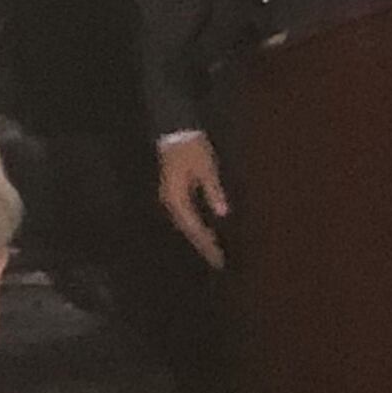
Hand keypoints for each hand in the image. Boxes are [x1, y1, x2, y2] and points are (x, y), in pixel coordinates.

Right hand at [157, 134, 228, 269]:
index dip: (206, 243)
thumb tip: (222, 213)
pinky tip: (203, 231)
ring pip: (184, 225)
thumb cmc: (192, 148)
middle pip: (187, 230)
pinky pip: (184, 216)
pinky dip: (195, 226)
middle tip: (217, 261)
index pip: (194, 228)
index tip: (218, 258)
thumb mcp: (206, 168)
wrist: (175, 131)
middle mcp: (170, 202)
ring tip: (211, 250)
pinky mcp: (173, 193)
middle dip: (202, 245)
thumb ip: (213, 191)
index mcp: (177, 198)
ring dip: (198, 237)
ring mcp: (169, 198)